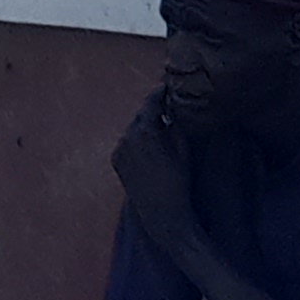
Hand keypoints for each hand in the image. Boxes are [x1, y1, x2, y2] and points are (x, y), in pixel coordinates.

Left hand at [112, 103, 197, 242]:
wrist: (163, 214)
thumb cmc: (178, 181)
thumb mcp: (183, 148)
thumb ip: (176, 123)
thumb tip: (172, 109)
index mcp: (144, 130)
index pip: (151, 101)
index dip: (160, 92)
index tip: (167, 85)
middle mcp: (126, 136)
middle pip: (141, 115)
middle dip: (153, 111)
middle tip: (167, 107)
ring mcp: (119, 149)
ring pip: (133, 129)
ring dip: (145, 126)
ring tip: (160, 128)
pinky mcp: (115, 161)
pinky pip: (127, 143)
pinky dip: (136, 140)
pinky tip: (149, 146)